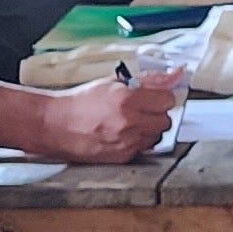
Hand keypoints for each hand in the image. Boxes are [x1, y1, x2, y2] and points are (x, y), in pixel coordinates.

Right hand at [35, 72, 181, 162]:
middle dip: (156, 113)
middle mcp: (129, 122)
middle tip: (141, 109)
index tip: (154, 97)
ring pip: (157, 136)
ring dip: (149, 129)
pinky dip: (138, 141)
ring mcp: (127, 142)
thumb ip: (148, 80)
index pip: (167, 100)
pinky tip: (123, 134)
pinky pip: (144, 148)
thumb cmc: (81, 103)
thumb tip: (175, 75)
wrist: (57, 126)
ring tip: (131, 123)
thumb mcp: (113, 83)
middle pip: (165, 120)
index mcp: (127, 99)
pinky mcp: (124, 156)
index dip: (161, 97)